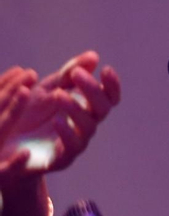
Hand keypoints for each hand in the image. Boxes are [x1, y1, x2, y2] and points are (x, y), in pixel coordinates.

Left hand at [0, 51, 121, 187]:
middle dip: (92, 91)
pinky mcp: (62, 159)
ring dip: (76, 109)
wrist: (6, 145)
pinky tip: (56, 120)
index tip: (106, 69)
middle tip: (76, 75)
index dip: (112, 85)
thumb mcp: (47, 90)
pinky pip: (70, 147)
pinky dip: (66, 133)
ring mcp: (76, 142)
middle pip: (102, 109)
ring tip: (60, 95)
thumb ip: (68, 75)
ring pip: (88, 127)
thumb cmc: (31, 116)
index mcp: (86, 108)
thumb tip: (94, 56)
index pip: (109, 97)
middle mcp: (86, 125)